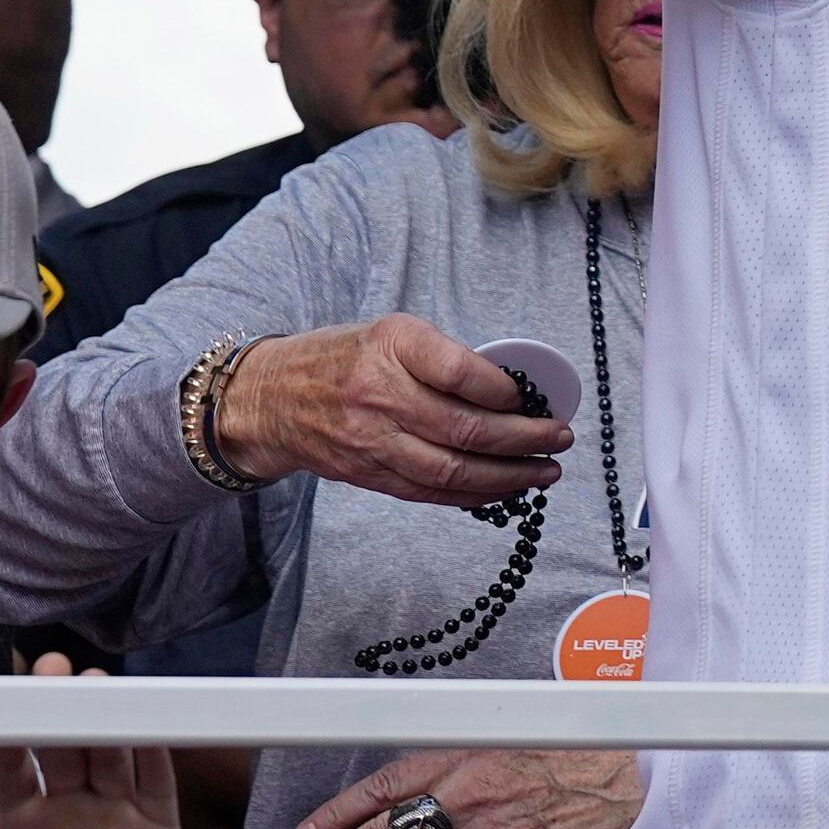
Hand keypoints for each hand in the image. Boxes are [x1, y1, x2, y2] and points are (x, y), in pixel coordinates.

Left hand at [0, 672, 182, 828]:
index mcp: (24, 828)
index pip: (14, 769)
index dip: (11, 734)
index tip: (6, 702)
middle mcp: (69, 810)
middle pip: (65, 745)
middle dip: (60, 706)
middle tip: (57, 670)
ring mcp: (116, 813)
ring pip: (112, 751)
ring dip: (108, 716)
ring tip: (103, 681)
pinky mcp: (159, 825)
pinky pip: (156, 777)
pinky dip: (155, 746)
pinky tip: (149, 718)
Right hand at [215, 314, 565, 505]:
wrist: (269, 398)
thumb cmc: (344, 358)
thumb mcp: (393, 333)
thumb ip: (446, 357)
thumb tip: (513, 392)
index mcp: (392, 346)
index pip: (462, 373)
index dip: (507, 392)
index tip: (534, 398)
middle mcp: (379, 395)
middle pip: (465, 429)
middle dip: (525, 440)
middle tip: (560, 439)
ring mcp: (371, 440)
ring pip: (451, 469)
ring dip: (508, 476)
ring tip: (545, 472)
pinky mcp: (366, 473)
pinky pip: (428, 491)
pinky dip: (473, 495)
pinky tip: (504, 490)